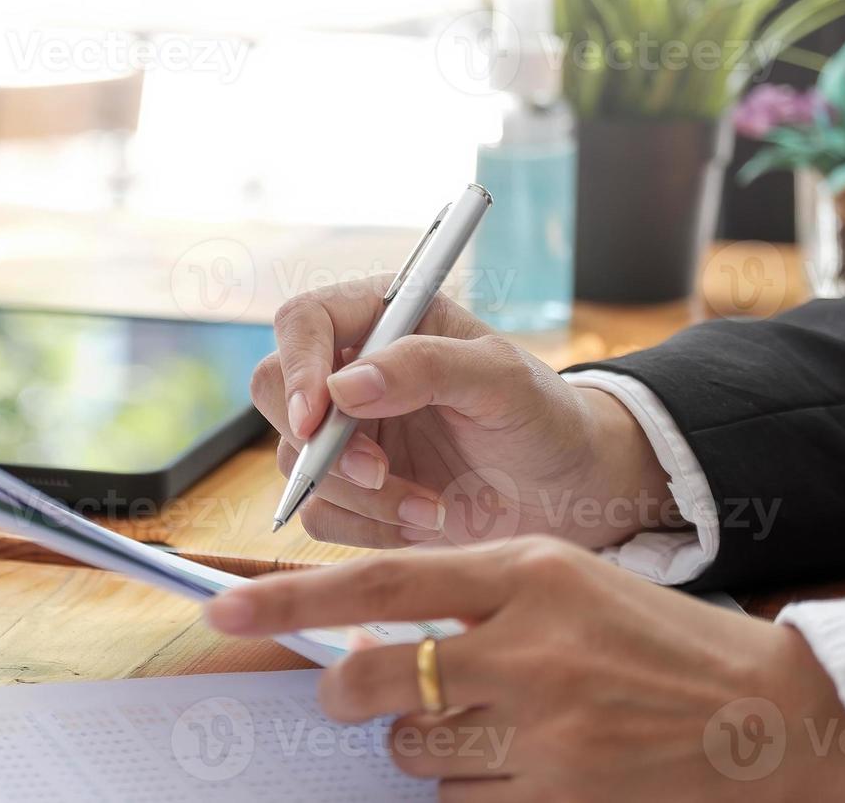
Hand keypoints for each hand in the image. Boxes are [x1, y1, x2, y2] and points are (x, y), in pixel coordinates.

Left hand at [204, 540, 844, 801]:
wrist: (775, 720)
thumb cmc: (660, 646)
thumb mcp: (570, 585)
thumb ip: (473, 598)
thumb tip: (365, 635)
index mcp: (529, 572)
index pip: (381, 581)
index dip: (290, 597)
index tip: (221, 605)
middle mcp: (530, 646)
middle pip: (377, 681)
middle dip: (350, 695)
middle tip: (358, 696)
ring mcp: (547, 730)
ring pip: (417, 753)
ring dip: (425, 750)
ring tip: (488, 731)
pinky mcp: (561, 798)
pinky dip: (473, 794)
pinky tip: (524, 770)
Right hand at [251, 275, 674, 548]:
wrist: (571, 495)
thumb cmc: (545, 419)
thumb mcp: (501, 381)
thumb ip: (427, 367)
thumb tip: (344, 386)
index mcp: (384, 318)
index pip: (304, 321)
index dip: (297, 366)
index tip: (315, 418)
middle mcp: (353, 371)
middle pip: (273, 390)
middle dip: (318, 443)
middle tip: (377, 473)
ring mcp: (347, 435)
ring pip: (295, 463)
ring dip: (361, 496)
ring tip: (434, 505)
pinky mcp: (352, 493)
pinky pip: (319, 514)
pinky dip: (367, 527)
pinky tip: (426, 520)